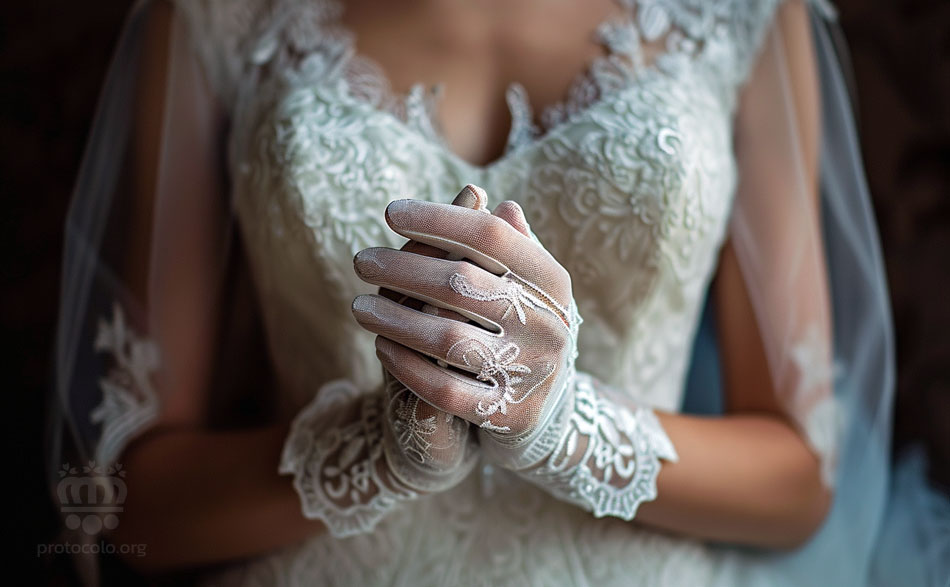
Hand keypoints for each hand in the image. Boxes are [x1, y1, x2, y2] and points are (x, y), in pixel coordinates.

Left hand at [352, 194, 580, 470]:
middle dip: (402, 269)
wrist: (547, 406)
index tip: (391, 212)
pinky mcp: (508, 414)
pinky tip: (381, 346)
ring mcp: (530, 371)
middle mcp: (548, 324)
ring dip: (394, 319)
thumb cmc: (523, 326)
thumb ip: (504, 245)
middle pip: (461, 284)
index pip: (490, 236)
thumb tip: (479, 197)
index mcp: (553, 282)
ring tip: (359, 306)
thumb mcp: (525, 284)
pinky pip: (444, 390)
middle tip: (362, 261)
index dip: (438, 219)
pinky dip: (406, 366)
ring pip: (447, 338)